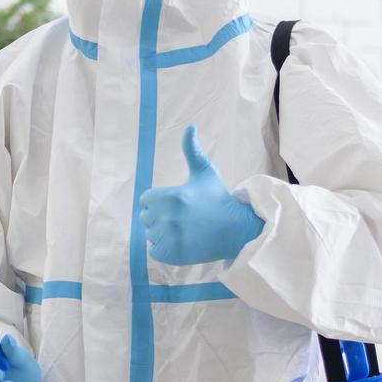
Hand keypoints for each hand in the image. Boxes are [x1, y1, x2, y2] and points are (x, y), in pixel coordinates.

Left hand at [140, 125, 264, 265]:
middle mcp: (167, 218)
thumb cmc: (218, 199)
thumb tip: (189, 126)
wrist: (235, 229)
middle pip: (146, 218)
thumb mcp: (205, 172)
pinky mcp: (172, 255)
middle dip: (160, 217)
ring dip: (163, 234)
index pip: (146, 200)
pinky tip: (183, 242)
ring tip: (185, 230)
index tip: (177, 204)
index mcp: (171, 197)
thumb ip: (192, 150)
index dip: (159, 201)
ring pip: (151, 235)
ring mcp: (169, 238)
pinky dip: (165, 249)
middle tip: (183, 218)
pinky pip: (155, 251)